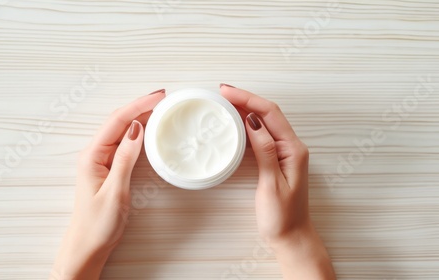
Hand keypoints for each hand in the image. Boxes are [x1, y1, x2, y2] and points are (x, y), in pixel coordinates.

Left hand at [50, 89, 165, 279]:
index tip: (158, 96)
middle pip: (119, 121)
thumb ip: (125, 158)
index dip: (138, 105)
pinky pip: (123, 143)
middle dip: (140, 105)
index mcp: (92, 155)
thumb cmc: (97, 224)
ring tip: (160, 107)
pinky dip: (138, 132)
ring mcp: (101, 160)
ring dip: (139, 116)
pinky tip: (148, 129)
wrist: (88, 247)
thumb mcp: (115, 191)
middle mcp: (94, 153)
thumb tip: (136, 128)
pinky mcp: (108, 168)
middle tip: (164, 97)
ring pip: (122, 130)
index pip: (117, 121)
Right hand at [220, 84, 335, 279]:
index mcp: (293, 149)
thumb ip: (265, 150)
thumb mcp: (271, 183)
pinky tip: (235, 123)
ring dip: (246, 109)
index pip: (270, 114)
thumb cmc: (282, 217)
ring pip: (264, 122)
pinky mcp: (276, 159)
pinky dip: (247, 125)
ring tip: (225, 102)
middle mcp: (291, 147)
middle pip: (268, 113)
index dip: (248, 99)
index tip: (227, 92)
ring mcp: (284, 152)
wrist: (291, 237)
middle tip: (221, 92)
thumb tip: (253, 121)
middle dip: (246, 99)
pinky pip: (262, 135)